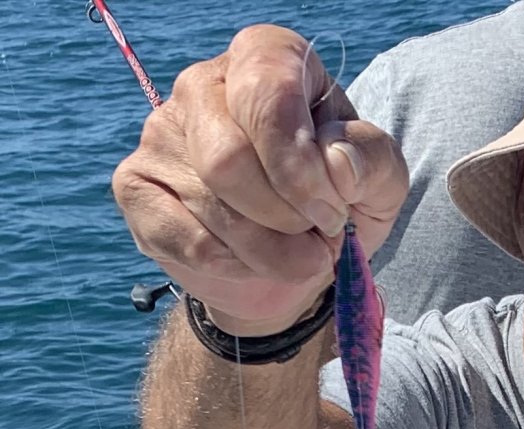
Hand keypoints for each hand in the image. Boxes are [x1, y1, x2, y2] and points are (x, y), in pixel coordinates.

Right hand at [112, 24, 408, 334]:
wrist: (294, 266)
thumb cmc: (337, 206)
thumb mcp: (379, 182)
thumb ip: (372, 160)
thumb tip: (337, 164)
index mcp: (266, 60)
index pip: (268, 92)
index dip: (301, 166)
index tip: (333, 211)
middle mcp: (204, 84)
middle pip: (231, 156)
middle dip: (287, 216)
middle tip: (319, 236)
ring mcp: (162, 133)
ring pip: (211, 202)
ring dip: (271, 251)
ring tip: (298, 255)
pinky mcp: (136, 186)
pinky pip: (186, 237)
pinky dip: (235, 266)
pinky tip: (253, 262)